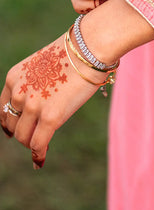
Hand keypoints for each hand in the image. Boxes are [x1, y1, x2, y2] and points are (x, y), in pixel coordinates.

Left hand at [0, 34, 103, 168]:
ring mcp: (34, 105)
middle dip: (22, 132)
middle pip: (12, 124)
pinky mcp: (51, 116)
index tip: (14, 129)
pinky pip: (38, 144)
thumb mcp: (43, 65)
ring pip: (23, 137)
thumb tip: (42, 104)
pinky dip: (38, 155)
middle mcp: (19, 92)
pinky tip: (39, 161)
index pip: (2, 108)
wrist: (89, 48)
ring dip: (32, 143)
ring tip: (41, 145)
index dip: (9, 121)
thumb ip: (35, 83)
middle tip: (35, 135)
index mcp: (14, 78)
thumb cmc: (74, 53)